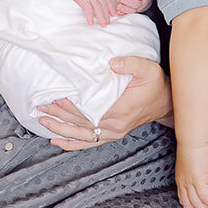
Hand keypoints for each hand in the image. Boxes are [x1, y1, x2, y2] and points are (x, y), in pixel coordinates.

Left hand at [38, 55, 171, 149]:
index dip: (71, 105)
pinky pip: (89, 143)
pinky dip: (72, 144)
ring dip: (61, 129)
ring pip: (82, 135)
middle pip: (81, 122)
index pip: (89, 110)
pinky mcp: (112, 135)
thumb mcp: (148, 69)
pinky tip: (57, 142)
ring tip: (43, 120)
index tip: (55, 97)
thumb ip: (131, 64)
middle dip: (60, 114)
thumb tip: (111, 63)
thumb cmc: (156, 85)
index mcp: (121, 109)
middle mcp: (115, 125)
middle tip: (42, 105)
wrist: (165, 102)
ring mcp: (113, 132)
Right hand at [68, 0, 116, 26]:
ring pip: (99, 9)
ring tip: (103, 25)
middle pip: (104, 6)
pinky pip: (88, 10)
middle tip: (108, 23)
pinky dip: (90, 17)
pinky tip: (91, 23)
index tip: (113, 13)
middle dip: (107, 15)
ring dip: (102, 17)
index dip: (111, 7)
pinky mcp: (84, 0)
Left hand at [112, 0, 152, 15]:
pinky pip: (128, 14)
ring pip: (132, 10)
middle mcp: (141, 3)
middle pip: (136, 4)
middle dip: (126, 1)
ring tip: (118, 5)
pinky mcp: (132, 12)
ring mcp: (137, 9)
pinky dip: (123, 13)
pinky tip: (118, 12)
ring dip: (124, 8)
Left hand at [175, 142, 207, 207]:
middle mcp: (183, 184)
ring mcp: (189, 182)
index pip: (184, 202)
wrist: (192, 140)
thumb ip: (197, 177)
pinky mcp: (197, 179)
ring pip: (198, 204)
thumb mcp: (192, 167)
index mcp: (180, 181)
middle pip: (190, 206)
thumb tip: (206, 184)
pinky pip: (205, 197)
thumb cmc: (194, 149)